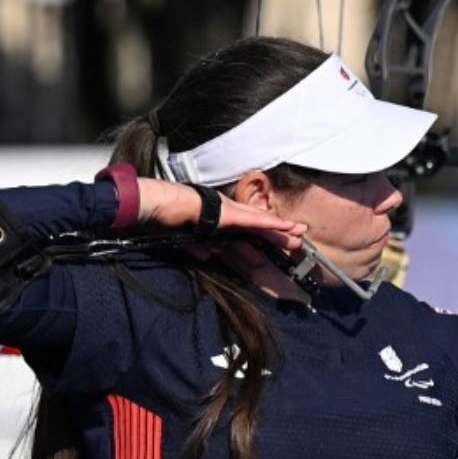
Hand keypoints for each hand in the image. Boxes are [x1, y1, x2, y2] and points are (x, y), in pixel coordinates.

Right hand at [138, 179, 307, 253]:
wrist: (157, 203)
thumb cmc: (165, 216)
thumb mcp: (185, 237)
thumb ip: (198, 246)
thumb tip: (207, 255)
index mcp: (218, 216)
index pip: (245, 228)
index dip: (262, 234)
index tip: (276, 240)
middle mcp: (227, 211)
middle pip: (258, 223)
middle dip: (278, 231)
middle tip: (299, 236)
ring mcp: (229, 211)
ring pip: (261, 222)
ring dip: (280, 229)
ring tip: (299, 235)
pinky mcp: (228, 214)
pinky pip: (254, 221)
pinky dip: (270, 224)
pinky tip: (285, 227)